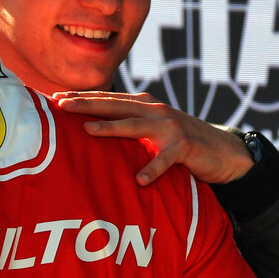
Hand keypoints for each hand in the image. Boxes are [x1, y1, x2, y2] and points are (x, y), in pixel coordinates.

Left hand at [54, 92, 253, 186]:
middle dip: (86, 104)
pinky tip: (139, 181)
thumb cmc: (180, 142)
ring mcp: (170, 128)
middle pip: (115, 106)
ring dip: (111, 128)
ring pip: (135, 126)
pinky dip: (153, 169)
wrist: (224, 151)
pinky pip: (165, 159)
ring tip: (87, 131)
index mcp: (144, 105)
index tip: (54, 97)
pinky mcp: (185, 147)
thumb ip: (128, 125)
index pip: (107, 99)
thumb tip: (91, 129)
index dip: (82, 97)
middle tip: (60, 105)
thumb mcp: (152, 129)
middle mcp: (155, 111)